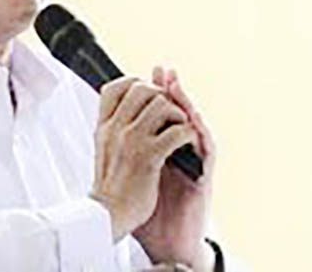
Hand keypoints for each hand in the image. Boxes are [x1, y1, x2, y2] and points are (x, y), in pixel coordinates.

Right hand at [91, 76, 197, 240]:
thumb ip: (114, 126)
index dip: (136, 83)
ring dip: (177, 114)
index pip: (115, 86)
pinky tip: (186, 143)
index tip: (149, 95)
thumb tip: (126, 107)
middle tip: (170, 114)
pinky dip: (187, 134)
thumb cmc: (111, 185)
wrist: (108, 215)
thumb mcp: (103, 148)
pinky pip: (176, 132)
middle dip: (162, 96)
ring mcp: (132, 141)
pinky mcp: (149, 157)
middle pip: (142, 89)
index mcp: (103, 126)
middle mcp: (115, 128)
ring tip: (180, 129)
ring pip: (162, 106)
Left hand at [133, 67, 216, 271]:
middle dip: (171, 90)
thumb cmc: (149, 210)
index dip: (157, 92)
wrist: (164, 241)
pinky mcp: (203, 179)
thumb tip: (105, 129)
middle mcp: (180, 152)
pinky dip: (200, 136)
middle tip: (165, 70)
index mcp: (163, 147)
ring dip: (187, 105)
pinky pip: (206, 153)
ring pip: (195, 127)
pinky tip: (193, 122)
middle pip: (180, 114)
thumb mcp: (133, 173)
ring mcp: (193, 164)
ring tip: (178, 87)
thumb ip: (126, 150)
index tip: (149, 72)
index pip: (163, 113)